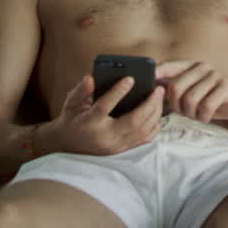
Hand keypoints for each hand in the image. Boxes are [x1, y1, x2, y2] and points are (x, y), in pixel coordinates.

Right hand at [42, 74, 163, 155]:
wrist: (67, 147)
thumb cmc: (71, 121)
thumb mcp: (71, 104)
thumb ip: (81, 91)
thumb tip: (91, 77)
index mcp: (89, 122)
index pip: (104, 106)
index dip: (118, 92)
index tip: (130, 79)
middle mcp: (104, 135)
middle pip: (132, 121)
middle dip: (149, 104)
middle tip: (158, 89)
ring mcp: (115, 145)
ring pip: (141, 131)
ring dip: (155, 113)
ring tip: (159, 97)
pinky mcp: (122, 150)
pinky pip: (143, 140)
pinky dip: (154, 126)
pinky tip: (157, 114)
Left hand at [157, 60, 227, 123]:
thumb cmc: (210, 102)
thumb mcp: (190, 95)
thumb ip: (173, 90)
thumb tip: (151, 89)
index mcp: (190, 66)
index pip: (167, 67)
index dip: (154, 74)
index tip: (145, 84)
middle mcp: (202, 67)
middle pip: (175, 87)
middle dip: (176, 106)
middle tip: (184, 112)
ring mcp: (215, 75)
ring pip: (190, 99)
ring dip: (191, 114)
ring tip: (197, 115)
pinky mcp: (226, 86)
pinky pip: (206, 106)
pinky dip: (204, 117)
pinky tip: (207, 116)